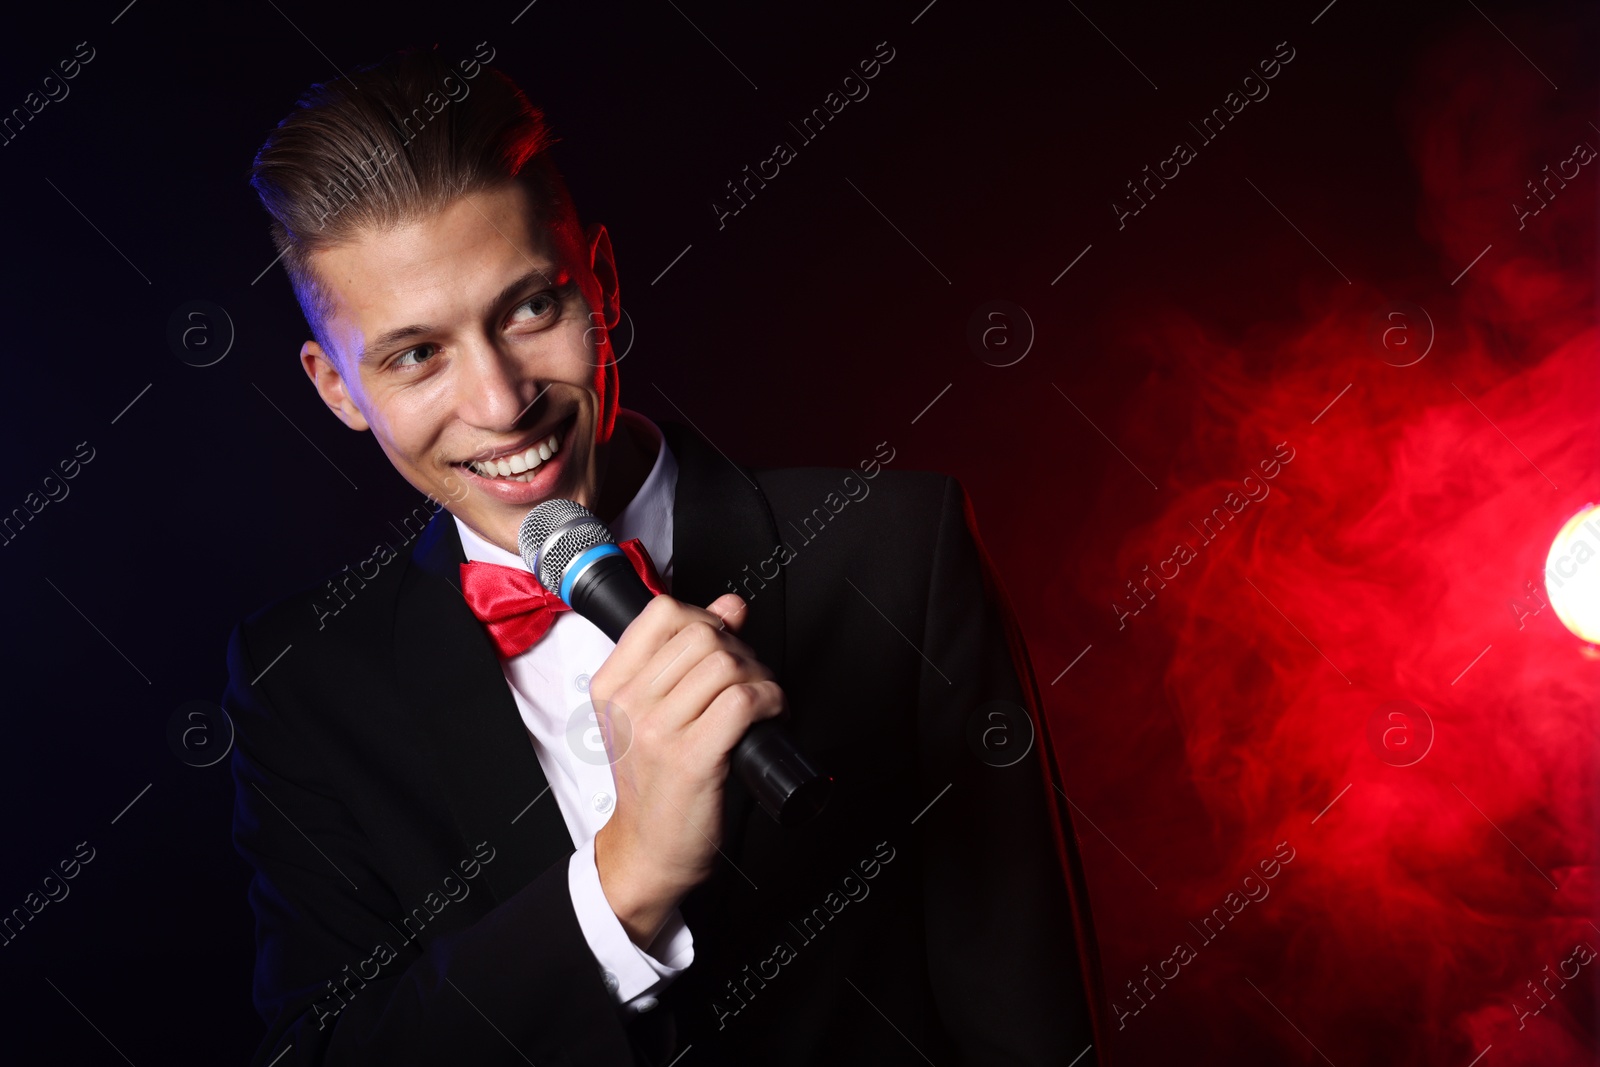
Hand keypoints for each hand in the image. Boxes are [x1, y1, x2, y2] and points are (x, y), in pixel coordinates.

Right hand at [588, 592, 784, 948]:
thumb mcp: (655, 711)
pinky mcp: (691, 758)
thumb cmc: (655, 781)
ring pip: (726, 665)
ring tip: (759, 701)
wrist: (649, 848)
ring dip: (759, 677)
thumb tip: (730, 606)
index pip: (664, 613)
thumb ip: (686, 654)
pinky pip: (743, 701)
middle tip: (747, 680)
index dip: (706, 620)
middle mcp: (629, 704)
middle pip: (703, 636)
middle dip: (739, 651)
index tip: (720, 645)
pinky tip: (770, 715)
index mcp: (611, 686)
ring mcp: (657, 731)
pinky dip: (770, 701)